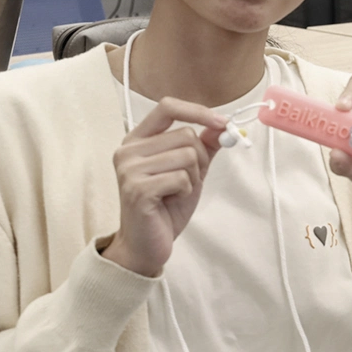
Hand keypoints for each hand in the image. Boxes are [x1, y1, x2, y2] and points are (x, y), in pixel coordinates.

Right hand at [101, 98, 226, 276]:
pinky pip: (182, 178)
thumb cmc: (165, 206)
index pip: (167, 107)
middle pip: (186, 135)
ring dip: (193, 177)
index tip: (223, 123)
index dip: (197, 111)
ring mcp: (129, 169)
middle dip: (199, 160)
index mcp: (137, 139)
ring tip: (176, 192)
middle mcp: (128, 150)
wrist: (146, 244)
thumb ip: (203, 146)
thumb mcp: (189, 170)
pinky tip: (171, 201)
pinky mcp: (137, 189)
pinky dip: (186, 191)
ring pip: (187, 155)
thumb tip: (223, 126)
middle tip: (186, 182)